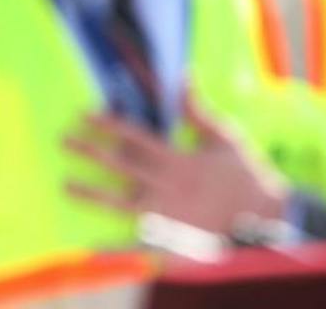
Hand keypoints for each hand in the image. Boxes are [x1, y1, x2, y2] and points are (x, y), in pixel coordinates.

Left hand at [63, 92, 287, 234]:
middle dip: (90, 152)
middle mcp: (165, 185)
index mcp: (177, 158)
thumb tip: (184, 77)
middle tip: (64, 141)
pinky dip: (114, 248)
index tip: (85, 116)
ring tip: (66, 185)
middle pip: (120, 166)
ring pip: (120, 202)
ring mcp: (165, 214)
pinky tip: (91, 248)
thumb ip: (197, 111)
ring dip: (92, 193)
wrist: (261, 216)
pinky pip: (137, 244)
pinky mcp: (169, 237)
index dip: (108, 124)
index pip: (134, 137)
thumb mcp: (223, 136)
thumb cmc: (244, 172)